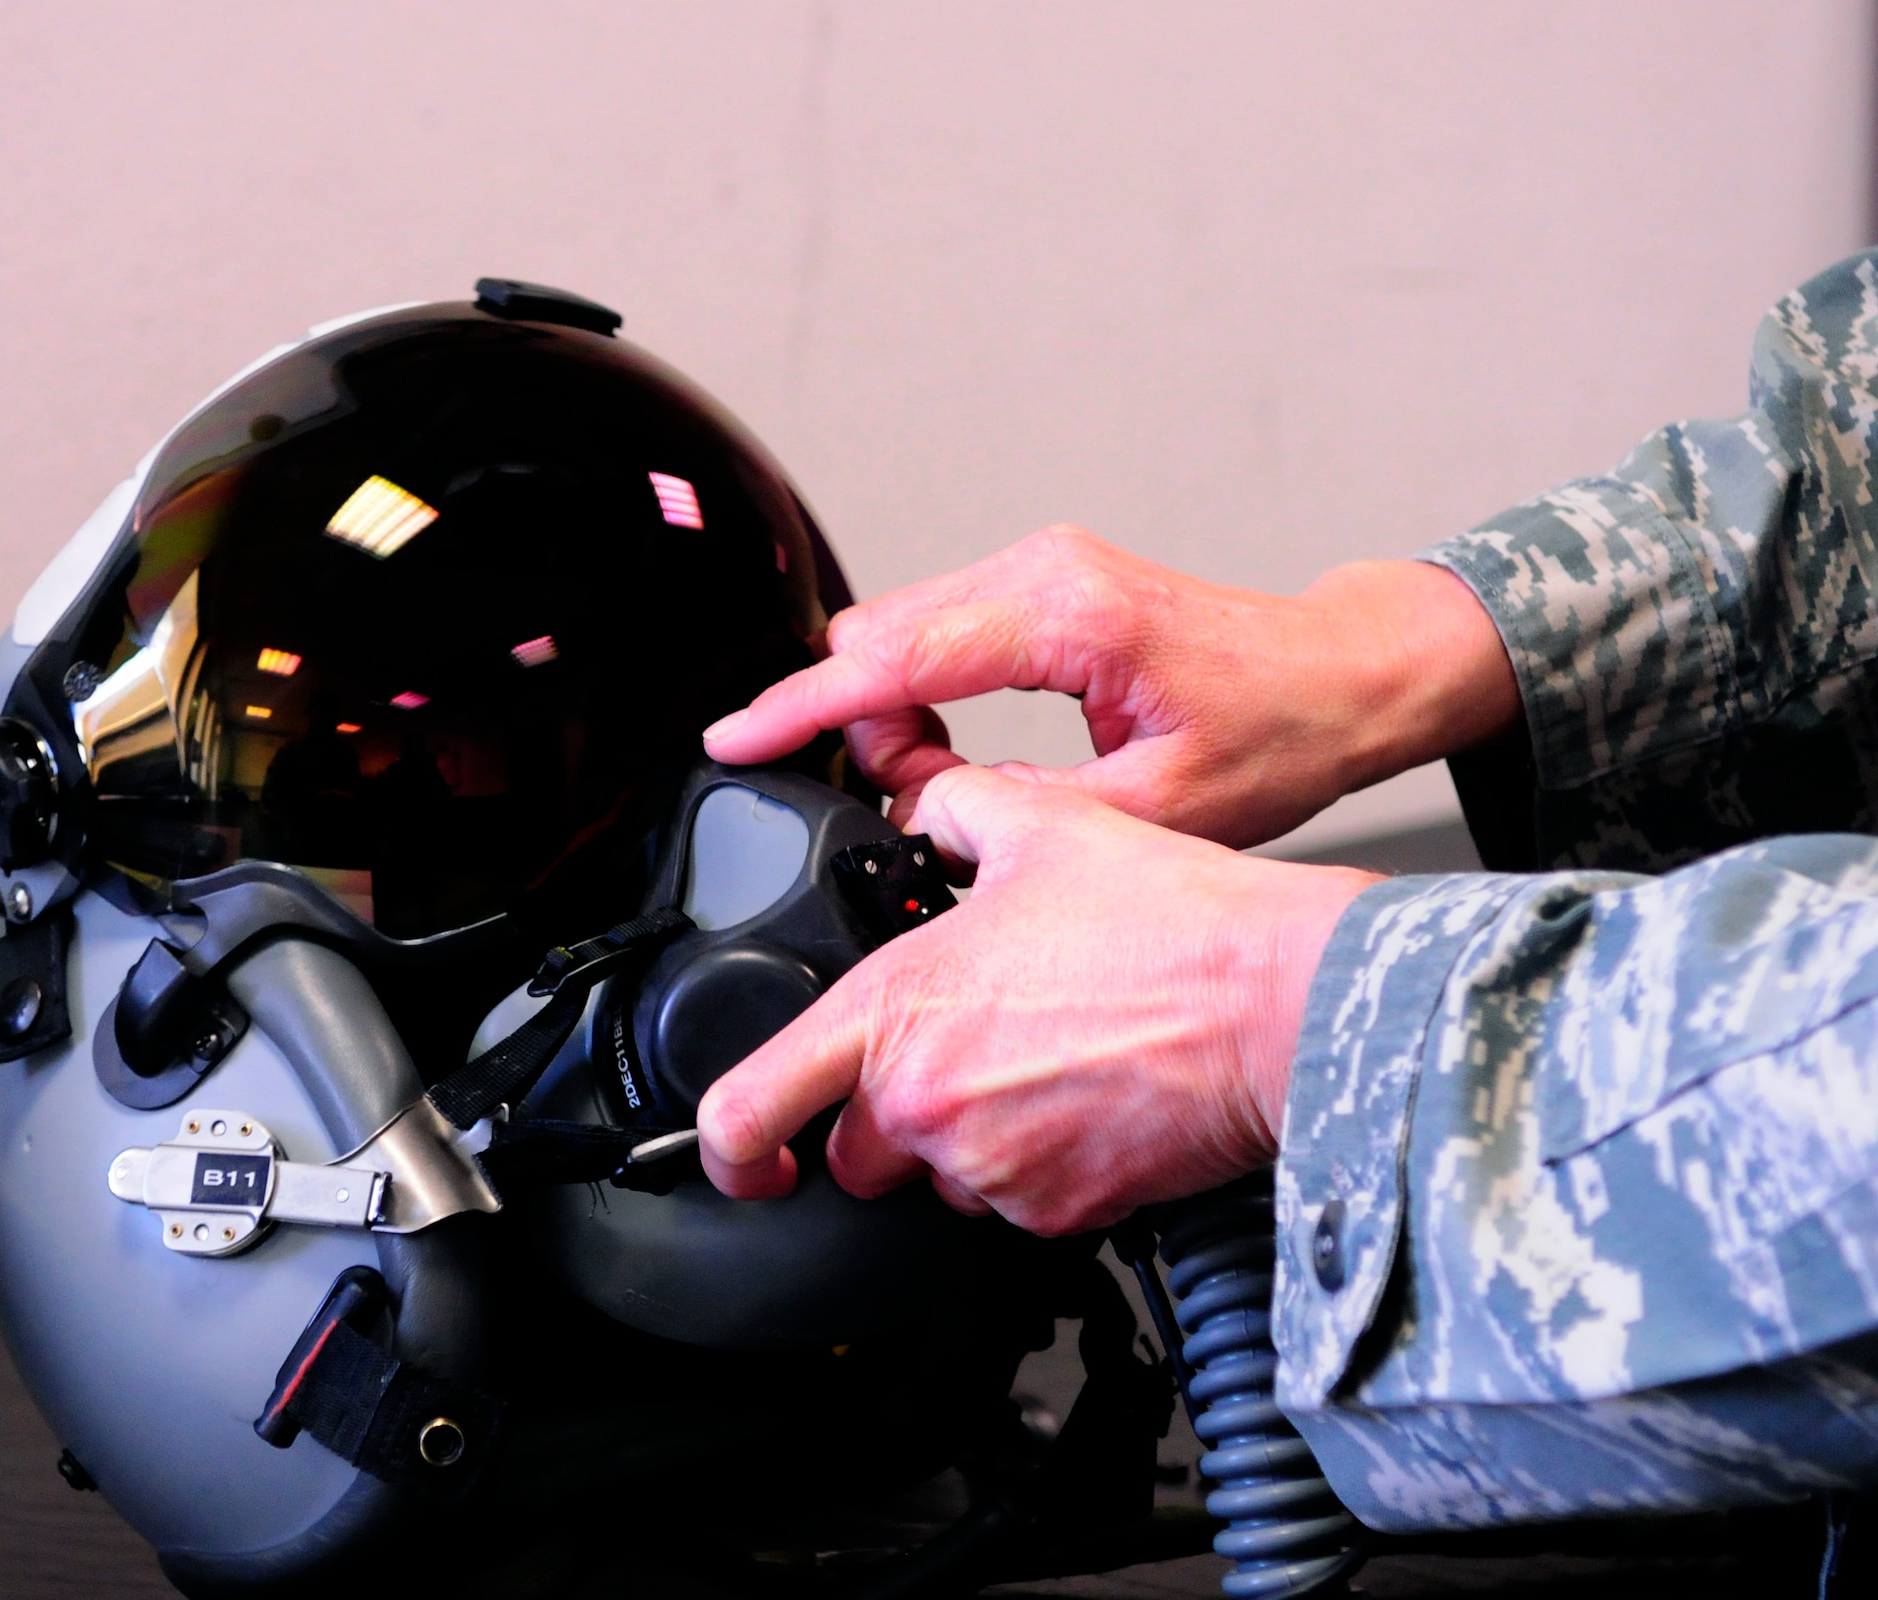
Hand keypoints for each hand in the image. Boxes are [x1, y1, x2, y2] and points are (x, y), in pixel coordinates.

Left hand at [696, 767, 1376, 1234]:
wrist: (1279, 1004)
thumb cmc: (1174, 923)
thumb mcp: (1044, 823)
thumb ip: (957, 811)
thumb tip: (938, 816)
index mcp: (898, 1011)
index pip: (749, 1112)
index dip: (724, 1147)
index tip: (741, 1155)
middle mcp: (929, 1105)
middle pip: (853, 1152)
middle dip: (887, 1111)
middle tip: (960, 1051)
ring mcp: (994, 1169)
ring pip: (939, 1177)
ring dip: (967, 1134)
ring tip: (1045, 1058)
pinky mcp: (1059, 1211)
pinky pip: (1015, 1200)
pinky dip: (1036, 1158)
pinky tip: (1087, 1092)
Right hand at [704, 526, 1517, 846]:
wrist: (1342, 676)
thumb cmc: (1280, 731)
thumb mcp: (1154, 808)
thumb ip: (1022, 810)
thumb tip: (928, 807)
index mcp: (1066, 616)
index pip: (893, 658)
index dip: (801, 706)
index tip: (734, 740)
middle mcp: (1042, 571)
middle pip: (878, 639)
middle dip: (859, 726)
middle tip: (918, 803)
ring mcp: (1039, 569)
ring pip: (899, 633)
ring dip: (894, 712)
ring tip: (950, 784)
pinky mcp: (1042, 584)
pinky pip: (937, 631)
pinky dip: (923, 692)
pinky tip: (960, 749)